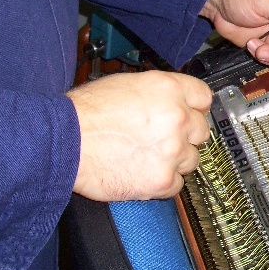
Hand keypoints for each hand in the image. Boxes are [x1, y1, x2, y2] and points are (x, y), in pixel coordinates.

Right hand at [67, 71, 211, 200]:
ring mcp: (173, 150)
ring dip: (175, 160)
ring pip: (192, 159)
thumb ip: (157, 94)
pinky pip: (177, 184)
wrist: (64, 142)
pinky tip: (143, 173)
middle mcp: (177, 118)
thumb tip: (170, 103)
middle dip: (185, 136)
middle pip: (201, 131)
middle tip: (163, 140)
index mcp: (168, 89)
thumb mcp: (126, 85)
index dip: (194, 108)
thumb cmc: (85, 113)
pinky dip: (163, 182)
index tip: (190, 116)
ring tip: (148, 158)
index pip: (204, 98)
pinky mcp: (163, 179)